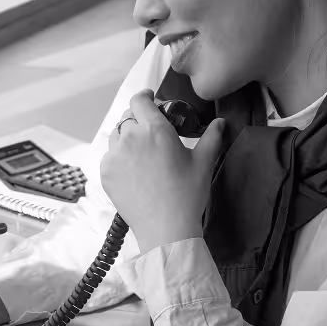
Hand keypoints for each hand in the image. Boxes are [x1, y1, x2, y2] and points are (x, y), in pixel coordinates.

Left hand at [100, 89, 224, 253]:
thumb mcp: (203, 163)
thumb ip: (212, 137)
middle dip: (139, 120)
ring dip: (127, 138)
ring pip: (116, 136)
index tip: (150, 100)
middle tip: (151, 134)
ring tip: (142, 154)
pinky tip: (134, 171)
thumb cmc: (187, 195)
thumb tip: (220, 123)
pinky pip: (110, 156)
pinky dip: (119, 158)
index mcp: (155, 130)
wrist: (166, 228)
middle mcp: (131, 138)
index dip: (144, 97)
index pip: (139, 100)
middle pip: (128, 117)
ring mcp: (115, 156)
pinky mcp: (106, 172)